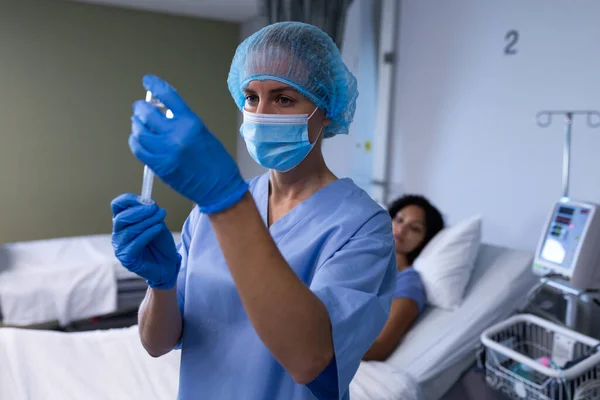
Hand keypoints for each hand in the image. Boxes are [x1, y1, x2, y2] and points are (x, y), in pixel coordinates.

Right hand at [111, 193, 180, 289]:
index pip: (117, 206)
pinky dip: (148, 233)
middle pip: (121, 218)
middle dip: (139, 211)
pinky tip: (158, 229)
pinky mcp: (126, 258)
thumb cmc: (161, 243)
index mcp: (123, 222)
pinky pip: (136, 243)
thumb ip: (150, 213)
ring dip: (147, 221)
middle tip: (155, 208)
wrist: (168, 264)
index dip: (129, 199)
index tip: (144, 198)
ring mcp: (120, 247)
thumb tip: (148, 201)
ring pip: (130, 230)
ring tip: (160, 217)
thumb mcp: (157, 223)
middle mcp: (118, 234)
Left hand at [129, 75, 248, 213]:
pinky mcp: (159, 166)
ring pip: (139, 132)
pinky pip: (138, 149)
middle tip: (139, 108)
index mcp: (191, 123)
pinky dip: (135, 141)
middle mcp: (176, 135)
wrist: (219, 188)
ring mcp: (165, 152)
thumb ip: (183, 122)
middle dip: (140, 108)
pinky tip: (138, 139)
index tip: (148, 81)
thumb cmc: (217, 162)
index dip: (155, 85)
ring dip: (136, 125)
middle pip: (147, 114)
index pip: (168, 96)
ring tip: (138, 124)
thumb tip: (163, 112)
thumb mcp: (203, 133)